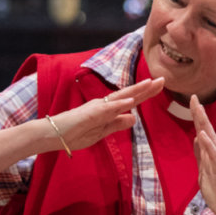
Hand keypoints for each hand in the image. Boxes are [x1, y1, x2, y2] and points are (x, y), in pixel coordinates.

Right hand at [45, 77, 164, 152]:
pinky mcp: (89, 114)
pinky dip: (118, 105)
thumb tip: (134, 117)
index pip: (130, 100)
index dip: (145, 93)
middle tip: (163, 79)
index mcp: (107, 110)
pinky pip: (106, 109)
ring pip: (119, 98)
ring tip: (150, 84)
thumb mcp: (101, 132)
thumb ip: (117, 124)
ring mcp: (97, 108)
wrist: (52, 135)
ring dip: (135, 91)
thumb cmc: (74, 133)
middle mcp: (103, 105)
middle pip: (128, 95)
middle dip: (146, 88)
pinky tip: (130, 102)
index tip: (160, 85)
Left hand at [190, 94, 215, 214]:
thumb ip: (202, 156)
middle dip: (200, 114)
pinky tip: (202, 135)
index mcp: (212, 156)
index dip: (197, 117)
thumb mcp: (205, 173)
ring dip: (204, 124)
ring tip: (198, 108)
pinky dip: (208, 145)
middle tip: (193, 96)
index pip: (203, 133)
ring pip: (211, 140)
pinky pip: (214, 158)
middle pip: (207, 131)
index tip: (191, 100)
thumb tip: (196, 138)